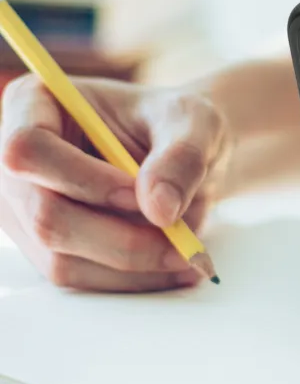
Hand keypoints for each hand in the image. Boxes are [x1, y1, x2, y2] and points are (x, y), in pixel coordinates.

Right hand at [0, 75, 229, 290]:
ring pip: (62, 259)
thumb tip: (159, 210)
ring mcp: (24, 211)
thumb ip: (183, 156)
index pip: (28, 150)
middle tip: (183, 242)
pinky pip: (81, 279)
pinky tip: (176, 265)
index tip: (142, 194)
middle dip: (120, 237)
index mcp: (34, 104)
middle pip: (44, 215)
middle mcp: (16, 164)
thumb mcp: (197, 122)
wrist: (183, 156)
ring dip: (132, 264)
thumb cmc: (178, 125)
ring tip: (188, 253)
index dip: (83, 179)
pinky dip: (132, 279)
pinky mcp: (48, 248)